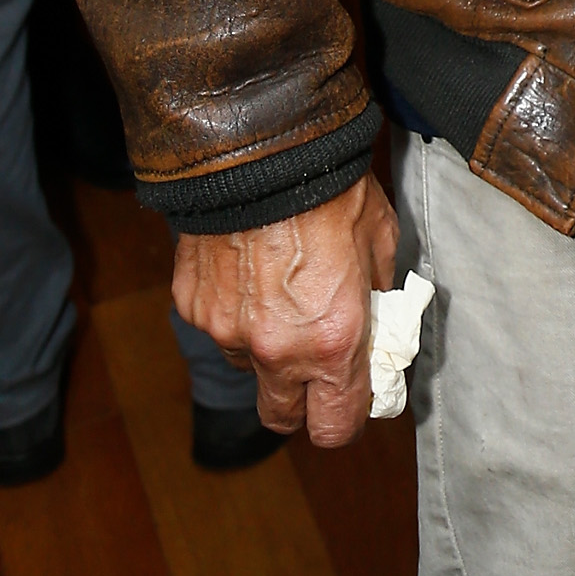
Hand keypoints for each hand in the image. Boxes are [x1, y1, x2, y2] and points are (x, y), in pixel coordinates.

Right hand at [172, 171, 396, 447]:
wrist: (263, 149)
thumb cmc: (332, 189)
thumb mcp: (380, 241)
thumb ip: (378, 297)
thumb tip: (377, 324)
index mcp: (334, 342)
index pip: (336, 426)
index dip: (348, 417)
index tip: (355, 397)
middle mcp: (277, 350)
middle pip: (281, 419)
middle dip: (300, 400)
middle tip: (315, 362)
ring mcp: (228, 333)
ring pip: (248, 369)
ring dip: (265, 350)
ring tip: (281, 295)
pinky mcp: (194, 309)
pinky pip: (218, 329)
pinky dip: (235, 313)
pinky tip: (249, 269)